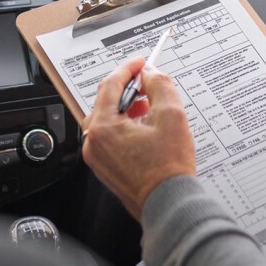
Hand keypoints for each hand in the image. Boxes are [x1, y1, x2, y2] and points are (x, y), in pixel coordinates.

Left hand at [81, 57, 195, 219]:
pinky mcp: (105, 167)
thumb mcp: (171, 115)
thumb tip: (150, 74)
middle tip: (147, 82)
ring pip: (108, 119)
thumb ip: (159, 85)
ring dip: (127, 107)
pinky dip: (125, 125)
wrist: (168, 203)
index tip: (141, 62)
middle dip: (128, 89)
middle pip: (106, 101)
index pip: (111, 85)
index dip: (128, 68)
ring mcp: (98, 157)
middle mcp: (94, 142)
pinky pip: (110, 137)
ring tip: (150, 106)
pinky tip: (145, 126)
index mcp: (103, 128)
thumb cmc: (168, 169)